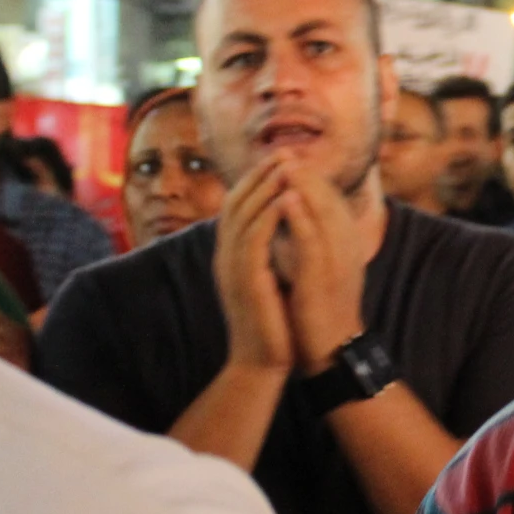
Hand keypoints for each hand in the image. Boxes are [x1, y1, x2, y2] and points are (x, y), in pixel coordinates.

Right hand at [212, 154, 293, 373]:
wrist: (261, 363)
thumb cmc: (270, 323)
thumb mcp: (265, 279)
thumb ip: (265, 253)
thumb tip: (277, 227)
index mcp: (230, 256)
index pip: (236, 206)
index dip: (255, 179)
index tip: (279, 158)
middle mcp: (225, 258)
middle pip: (236, 202)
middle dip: (260, 174)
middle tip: (284, 150)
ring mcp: (232, 269)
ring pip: (244, 216)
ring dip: (266, 187)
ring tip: (288, 164)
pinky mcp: (246, 282)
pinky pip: (255, 240)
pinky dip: (270, 215)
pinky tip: (287, 197)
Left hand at [275, 161, 366, 373]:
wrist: (330, 349)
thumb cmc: (320, 306)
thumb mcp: (321, 264)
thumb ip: (313, 237)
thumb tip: (295, 211)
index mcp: (345, 241)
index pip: (330, 198)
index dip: (309, 175)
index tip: (287, 157)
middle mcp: (346, 246)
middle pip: (329, 197)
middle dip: (306, 171)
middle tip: (283, 149)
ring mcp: (337, 261)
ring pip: (324, 212)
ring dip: (304, 184)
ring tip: (284, 162)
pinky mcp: (322, 277)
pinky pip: (311, 240)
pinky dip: (299, 215)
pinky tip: (284, 198)